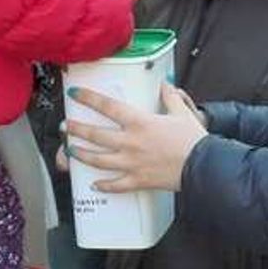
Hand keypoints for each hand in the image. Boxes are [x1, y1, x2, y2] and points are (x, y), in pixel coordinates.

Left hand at [65, 83, 206, 191]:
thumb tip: (164, 83)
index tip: (75, 94)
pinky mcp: (138, 180)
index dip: (88, 98)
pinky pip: (115, 185)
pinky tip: (94, 184)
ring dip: (82, 155)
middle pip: (95, 135)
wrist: (202, 166)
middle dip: (76, 130)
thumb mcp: (181, 112)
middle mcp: (130, 142)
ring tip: (71, 151)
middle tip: (65, 126)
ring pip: (98, 160)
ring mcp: (131, 163)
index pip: (108, 107)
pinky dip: (103, 185)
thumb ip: (170, 97)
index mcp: (140, 122)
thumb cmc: (193, 139)